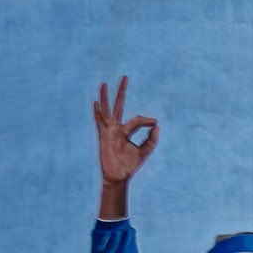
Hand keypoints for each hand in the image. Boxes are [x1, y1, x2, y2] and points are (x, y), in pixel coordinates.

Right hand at [92, 78, 158, 219]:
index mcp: (125, 131)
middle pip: (119, 105)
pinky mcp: (104, 136)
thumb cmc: (130, 165)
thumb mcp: (145, 151)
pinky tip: (95, 102)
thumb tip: (157, 126)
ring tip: (104, 83)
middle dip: (122, 91)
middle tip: (126, 76)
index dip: (148, 120)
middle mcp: (116, 127)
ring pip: (107, 109)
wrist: (119, 176)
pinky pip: (100, 122)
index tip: (155, 122)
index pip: (138, 120)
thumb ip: (152, 139)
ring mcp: (109, 130)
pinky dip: (98, 113)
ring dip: (105, 97)